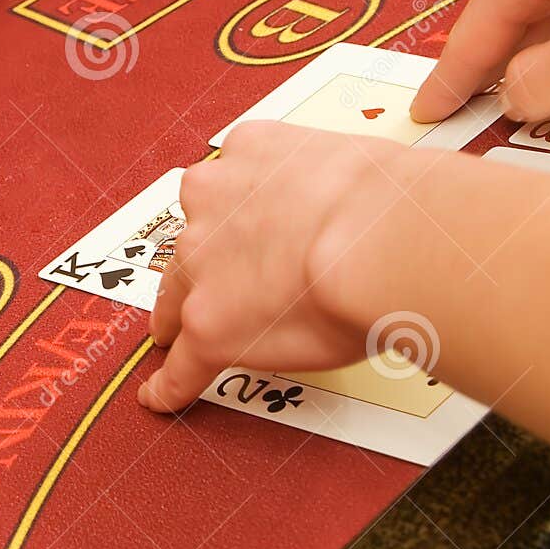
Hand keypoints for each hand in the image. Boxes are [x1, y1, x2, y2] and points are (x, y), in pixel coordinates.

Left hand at [137, 123, 403, 413]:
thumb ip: (333, 183)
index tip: (235, 225)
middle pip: (190, 242)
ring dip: (178, 319)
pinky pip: (182, 364)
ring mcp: (204, 268)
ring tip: (171, 340)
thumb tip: (363, 205)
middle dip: (195, 265)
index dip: (232, 211)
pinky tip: (161, 395)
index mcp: (249, 153)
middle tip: (201, 284)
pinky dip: (171, 383)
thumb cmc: (388, 200)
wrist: (376, 240)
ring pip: (179, 300)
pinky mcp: (209, 328)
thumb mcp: (350, 159)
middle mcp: (213, 204)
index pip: (229, 185)